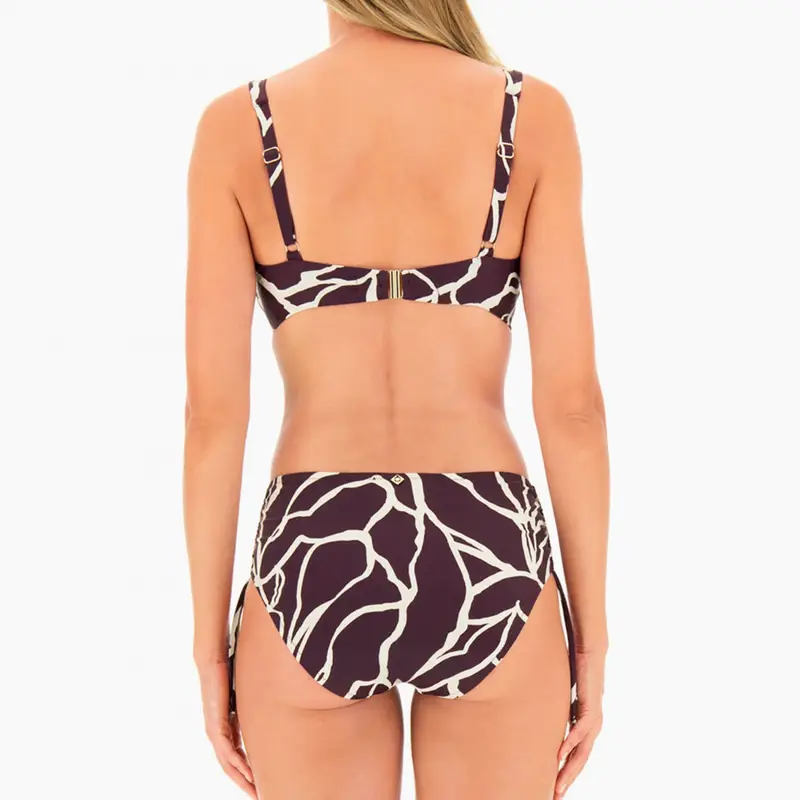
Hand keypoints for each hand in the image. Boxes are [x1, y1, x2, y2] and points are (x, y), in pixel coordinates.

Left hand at [198, 660, 256, 797]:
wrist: (212, 660)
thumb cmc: (229, 671)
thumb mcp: (246, 694)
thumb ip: (253, 704)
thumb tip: (274, 701)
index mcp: (226, 727)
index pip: (237, 756)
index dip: (248, 771)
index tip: (261, 782)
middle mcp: (218, 733)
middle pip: (231, 766)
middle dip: (246, 782)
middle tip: (260, 795)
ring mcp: (215, 731)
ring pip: (229, 763)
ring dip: (242, 779)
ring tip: (256, 791)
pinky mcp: (215, 726)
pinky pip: (227, 751)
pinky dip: (238, 765)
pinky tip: (249, 774)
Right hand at [554, 648, 605, 797]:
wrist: (591, 647)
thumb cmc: (575, 666)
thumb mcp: (560, 691)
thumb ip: (553, 705)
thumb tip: (532, 709)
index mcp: (584, 723)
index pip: (575, 754)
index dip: (565, 772)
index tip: (553, 787)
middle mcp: (591, 724)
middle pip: (580, 760)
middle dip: (567, 779)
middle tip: (555, 796)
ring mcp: (593, 716)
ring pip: (582, 751)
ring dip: (570, 769)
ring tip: (558, 784)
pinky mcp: (591, 705)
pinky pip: (581, 729)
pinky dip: (571, 743)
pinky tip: (560, 754)